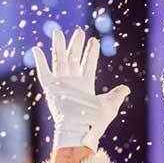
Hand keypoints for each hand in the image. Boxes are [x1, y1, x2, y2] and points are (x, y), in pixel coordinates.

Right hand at [32, 28, 130, 151]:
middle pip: (73, 58)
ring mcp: (61, 84)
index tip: (94, 40)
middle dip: (76, 44)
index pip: (88, 64)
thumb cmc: (95, 122)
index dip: (91, 52)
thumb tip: (127, 88)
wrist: (80, 131)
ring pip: (59, 60)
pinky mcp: (51, 89)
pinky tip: (36, 49)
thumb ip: (117, 95)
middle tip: (79, 31)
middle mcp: (73, 82)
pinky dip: (40, 61)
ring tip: (58, 31)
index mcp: (86, 85)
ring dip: (59, 45)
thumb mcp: (110, 105)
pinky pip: (43, 73)